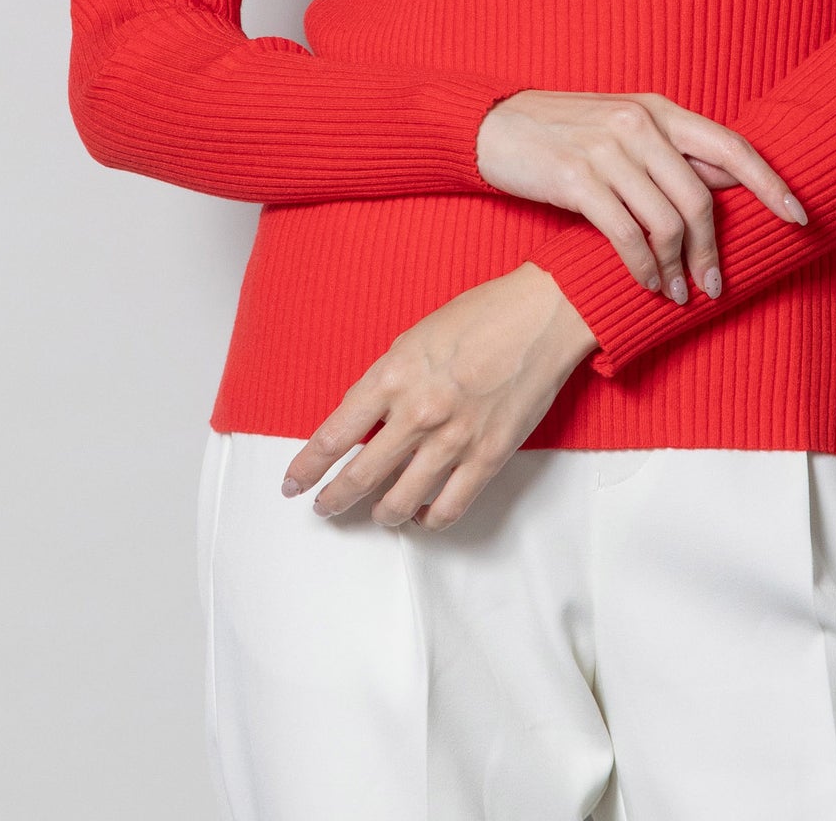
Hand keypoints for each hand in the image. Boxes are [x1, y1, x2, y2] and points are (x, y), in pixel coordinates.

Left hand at [281, 263, 598, 529]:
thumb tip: (366, 421)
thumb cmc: (481, 315)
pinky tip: (424, 514)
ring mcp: (453, 439)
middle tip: (324, 507)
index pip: (334, 435)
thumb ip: (388, 381)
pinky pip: (449, 508)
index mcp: (393, 376)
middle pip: (359, 476)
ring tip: (378, 514)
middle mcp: (417, 412)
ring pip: (399, 502)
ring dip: (381, 515)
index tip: (294, 482)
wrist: (541, 316)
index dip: (308, 467)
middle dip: (334, 499)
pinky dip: (430, 519)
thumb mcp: (415, 338)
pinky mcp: (488, 456)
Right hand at [475, 89, 808, 304]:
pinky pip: (626, 235)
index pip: (731, 145)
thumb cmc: (567, 132)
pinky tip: (646, 284)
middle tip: (715, 286)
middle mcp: (639, 124)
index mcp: (659, 109)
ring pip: (665, 221)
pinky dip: (642, 268)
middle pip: (699, 197)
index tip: (799, 217)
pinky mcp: (577, 179)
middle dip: (712, 250)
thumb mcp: (625, 130)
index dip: (770, 183)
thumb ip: (673, 154)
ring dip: (676, 267)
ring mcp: (607, 150)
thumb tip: (730, 185)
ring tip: (675, 293)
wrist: (497, 125)